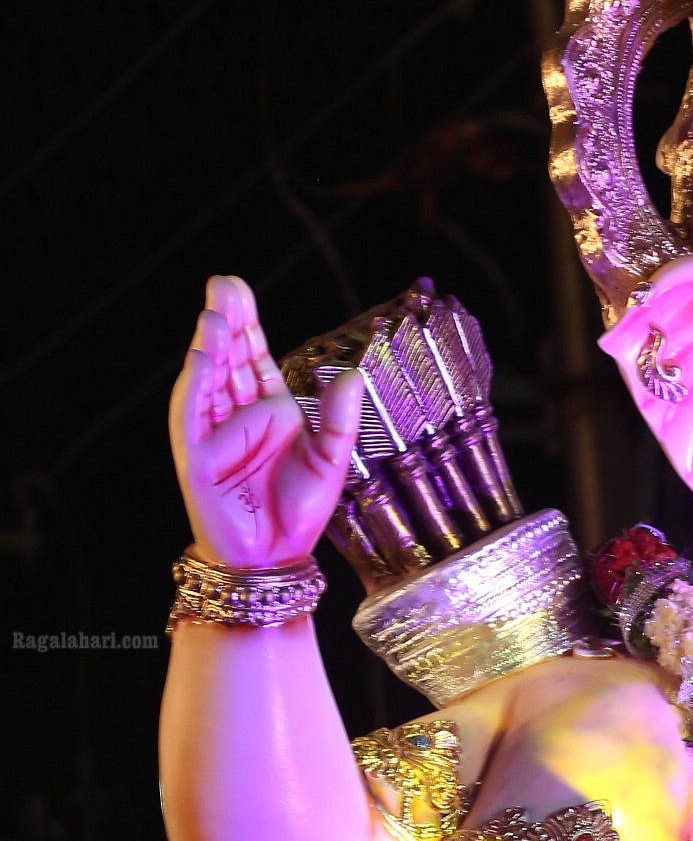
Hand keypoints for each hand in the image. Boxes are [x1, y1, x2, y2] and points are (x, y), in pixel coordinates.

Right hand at [168, 276, 361, 569]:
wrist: (277, 557)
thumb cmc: (300, 512)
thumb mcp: (331, 462)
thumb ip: (339, 420)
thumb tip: (352, 374)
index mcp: (271, 410)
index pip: (254, 357)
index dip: (247, 325)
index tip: (240, 290)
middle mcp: (239, 415)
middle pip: (228, 358)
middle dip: (225, 321)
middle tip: (223, 283)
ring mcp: (215, 433)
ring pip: (208, 379)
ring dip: (208, 347)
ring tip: (213, 314)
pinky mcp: (197, 455)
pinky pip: (193, 413)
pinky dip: (196, 384)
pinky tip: (201, 356)